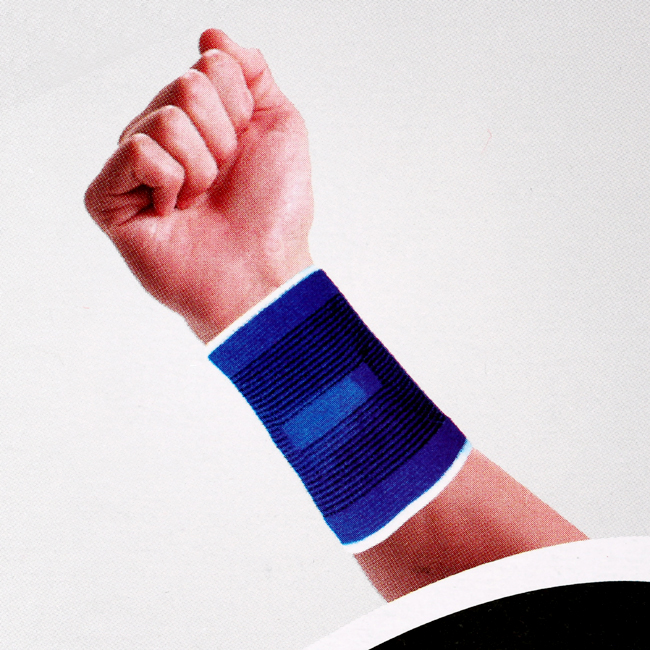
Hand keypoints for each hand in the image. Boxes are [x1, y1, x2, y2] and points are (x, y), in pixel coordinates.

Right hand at [85, 29, 313, 341]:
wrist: (263, 270)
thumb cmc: (274, 211)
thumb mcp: (280, 126)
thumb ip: (252, 72)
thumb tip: (211, 34)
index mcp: (200, 118)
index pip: (210, 64)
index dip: (241, 110)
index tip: (245, 151)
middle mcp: (163, 136)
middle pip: (186, 86)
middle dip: (222, 139)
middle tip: (222, 182)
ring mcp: (132, 167)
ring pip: (165, 119)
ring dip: (201, 167)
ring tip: (199, 202)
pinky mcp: (107, 197)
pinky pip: (139, 151)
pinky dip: (171, 183)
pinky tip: (172, 213)